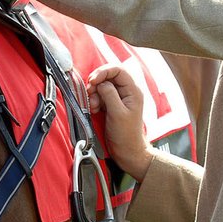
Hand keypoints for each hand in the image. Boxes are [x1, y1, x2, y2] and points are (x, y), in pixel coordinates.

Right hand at [88, 63, 153, 179]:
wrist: (127, 151)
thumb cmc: (127, 135)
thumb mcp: (118, 113)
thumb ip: (109, 95)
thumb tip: (101, 83)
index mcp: (133, 91)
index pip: (118, 70)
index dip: (103, 72)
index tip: (93, 81)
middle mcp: (126, 92)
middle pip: (108, 77)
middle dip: (96, 84)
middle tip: (90, 93)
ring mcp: (118, 99)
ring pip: (102, 87)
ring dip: (94, 94)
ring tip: (93, 106)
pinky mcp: (111, 105)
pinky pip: (99, 96)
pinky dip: (94, 101)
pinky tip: (94, 110)